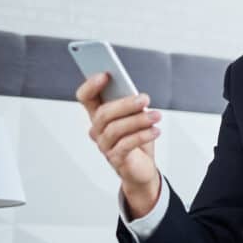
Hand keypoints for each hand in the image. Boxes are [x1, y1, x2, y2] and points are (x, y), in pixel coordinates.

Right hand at [76, 72, 161, 211]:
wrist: (142, 168)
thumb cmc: (137, 139)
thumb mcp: (136, 118)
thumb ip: (132, 106)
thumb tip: (136, 96)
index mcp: (99, 115)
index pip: (86, 98)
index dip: (91, 85)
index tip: (105, 74)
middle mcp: (97, 130)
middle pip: (103, 113)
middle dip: (125, 104)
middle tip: (145, 98)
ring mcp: (104, 145)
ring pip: (115, 129)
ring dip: (138, 120)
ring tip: (156, 115)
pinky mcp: (115, 158)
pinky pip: (126, 145)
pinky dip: (142, 136)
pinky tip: (155, 131)